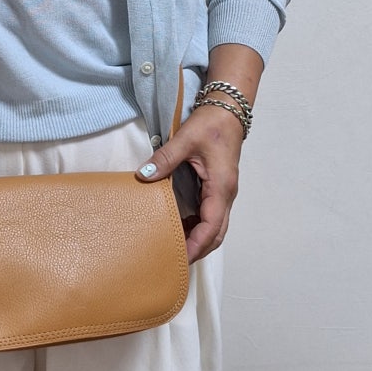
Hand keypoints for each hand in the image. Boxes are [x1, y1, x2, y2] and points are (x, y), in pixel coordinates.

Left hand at [136, 103, 243, 263]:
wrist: (228, 111)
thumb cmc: (211, 124)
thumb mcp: (185, 139)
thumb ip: (165, 158)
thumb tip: (144, 175)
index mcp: (221, 187)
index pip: (212, 226)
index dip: (196, 245)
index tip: (180, 257)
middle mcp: (226, 195)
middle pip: (216, 234)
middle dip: (197, 249)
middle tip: (173, 259)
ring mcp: (224, 193)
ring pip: (215, 226)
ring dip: (198, 239)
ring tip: (173, 246)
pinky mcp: (218, 188)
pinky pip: (211, 215)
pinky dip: (198, 226)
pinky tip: (180, 226)